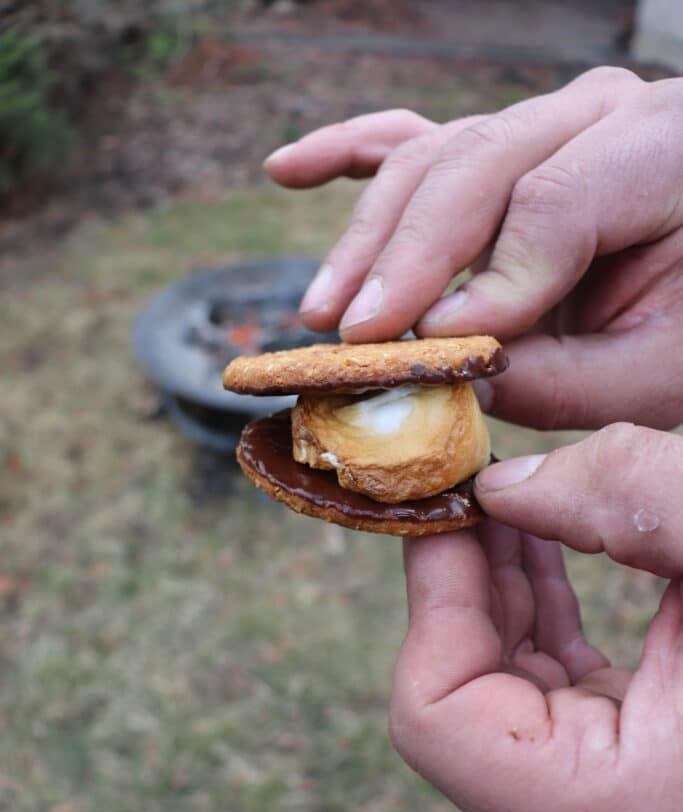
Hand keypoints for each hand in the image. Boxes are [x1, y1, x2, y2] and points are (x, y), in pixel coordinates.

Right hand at [265, 68, 682, 430]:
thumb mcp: (655, 375)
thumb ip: (562, 381)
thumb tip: (452, 376)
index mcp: (658, 150)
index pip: (553, 201)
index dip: (493, 281)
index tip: (440, 349)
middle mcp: (590, 116)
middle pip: (472, 168)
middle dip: (403, 259)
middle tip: (353, 334)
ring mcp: (534, 125)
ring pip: (427, 162)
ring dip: (366, 241)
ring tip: (324, 313)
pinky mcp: (492, 156)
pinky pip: (408, 139)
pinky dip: (345, 155)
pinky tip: (285, 169)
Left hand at [391, 424, 682, 811]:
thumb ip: (635, 503)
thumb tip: (507, 486)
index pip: (435, 718)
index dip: (434, 598)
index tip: (448, 503)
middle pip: (459, 698)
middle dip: (464, 578)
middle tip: (466, 481)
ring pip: (499, 691)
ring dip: (499, 587)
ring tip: (500, 497)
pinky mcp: (622, 778)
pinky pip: (546, 692)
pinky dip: (538, 614)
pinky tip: (538, 542)